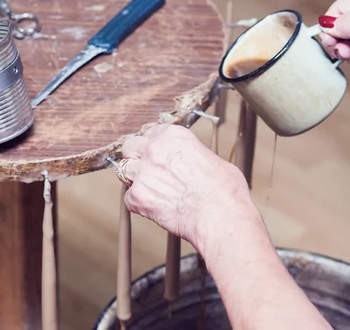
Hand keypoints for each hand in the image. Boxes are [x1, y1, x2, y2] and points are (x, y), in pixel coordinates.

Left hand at [119, 124, 257, 251]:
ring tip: (152, 190)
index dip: (156, 145)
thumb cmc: (225, 190)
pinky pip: (129, 198)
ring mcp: (143, 173)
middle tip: (148, 169)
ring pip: (124, 171)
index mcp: (173, 136)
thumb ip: (193, 155)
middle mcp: (154, 150)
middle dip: (137, 157)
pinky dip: (139, 204)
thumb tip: (193, 162)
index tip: (161, 155)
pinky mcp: (138, 197)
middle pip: (131, 147)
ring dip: (135, 179)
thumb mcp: (213, 160)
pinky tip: (155, 207)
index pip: (152, 133)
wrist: (220, 216)